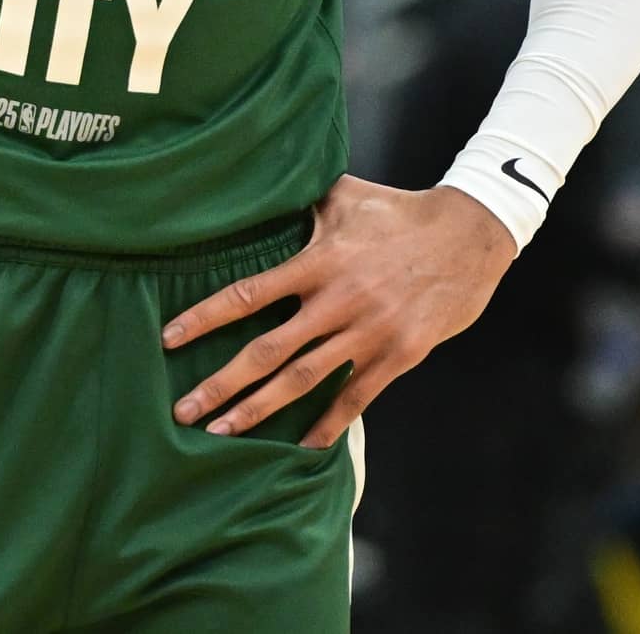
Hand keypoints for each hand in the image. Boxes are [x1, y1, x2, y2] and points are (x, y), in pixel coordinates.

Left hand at [163, 178, 516, 449]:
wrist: (470, 235)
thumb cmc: (400, 212)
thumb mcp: (346, 197)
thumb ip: (300, 204)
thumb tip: (257, 193)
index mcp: (319, 262)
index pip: (249, 294)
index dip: (206, 318)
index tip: (169, 340)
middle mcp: (339, 301)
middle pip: (268, 351)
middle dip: (221, 384)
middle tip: (183, 412)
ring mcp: (370, 332)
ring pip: (305, 380)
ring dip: (260, 409)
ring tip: (223, 431)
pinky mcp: (400, 354)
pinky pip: (356, 396)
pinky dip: (329, 423)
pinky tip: (302, 446)